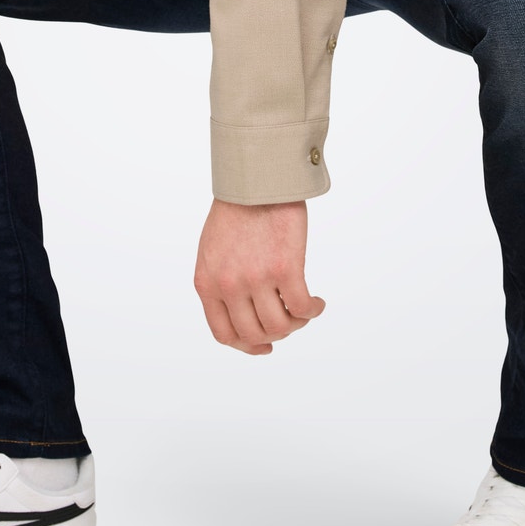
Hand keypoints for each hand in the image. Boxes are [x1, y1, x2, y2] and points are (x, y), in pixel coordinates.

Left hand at [193, 198, 325, 354]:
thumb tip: (243, 313)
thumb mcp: (212, 250)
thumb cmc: (237, 210)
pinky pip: (302, 307)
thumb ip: (220, 282)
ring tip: (304, 309)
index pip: (224, 334)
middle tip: (290, 321)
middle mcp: (228, 285)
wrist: (256, 179)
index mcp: (207, 283)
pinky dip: (313, 310)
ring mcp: (256, 278)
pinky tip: (317, 303)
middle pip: (255, 335)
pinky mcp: (285, 267)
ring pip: (280, 326)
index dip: (247, 346)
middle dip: (276, 335)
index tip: (264, 346)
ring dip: (296, 324)